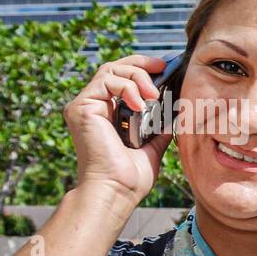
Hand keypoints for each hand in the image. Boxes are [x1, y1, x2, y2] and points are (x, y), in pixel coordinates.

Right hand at [63, 54, 176, 207]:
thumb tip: (175, 111)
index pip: (122, 79)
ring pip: (110, 71)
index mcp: (109, 114)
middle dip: (141, 65)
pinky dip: (128, 87)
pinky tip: (141, 104)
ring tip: (154, 96)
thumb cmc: (131, 176)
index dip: (143, 70)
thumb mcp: (153, 146)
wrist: (118, 190)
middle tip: (163, 68)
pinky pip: (105, 81)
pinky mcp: (81, 108)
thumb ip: (159, 127)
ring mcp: (85, 106)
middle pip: (114, 69)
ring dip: (137, 77)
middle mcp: (95, 107)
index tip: (166, 68)